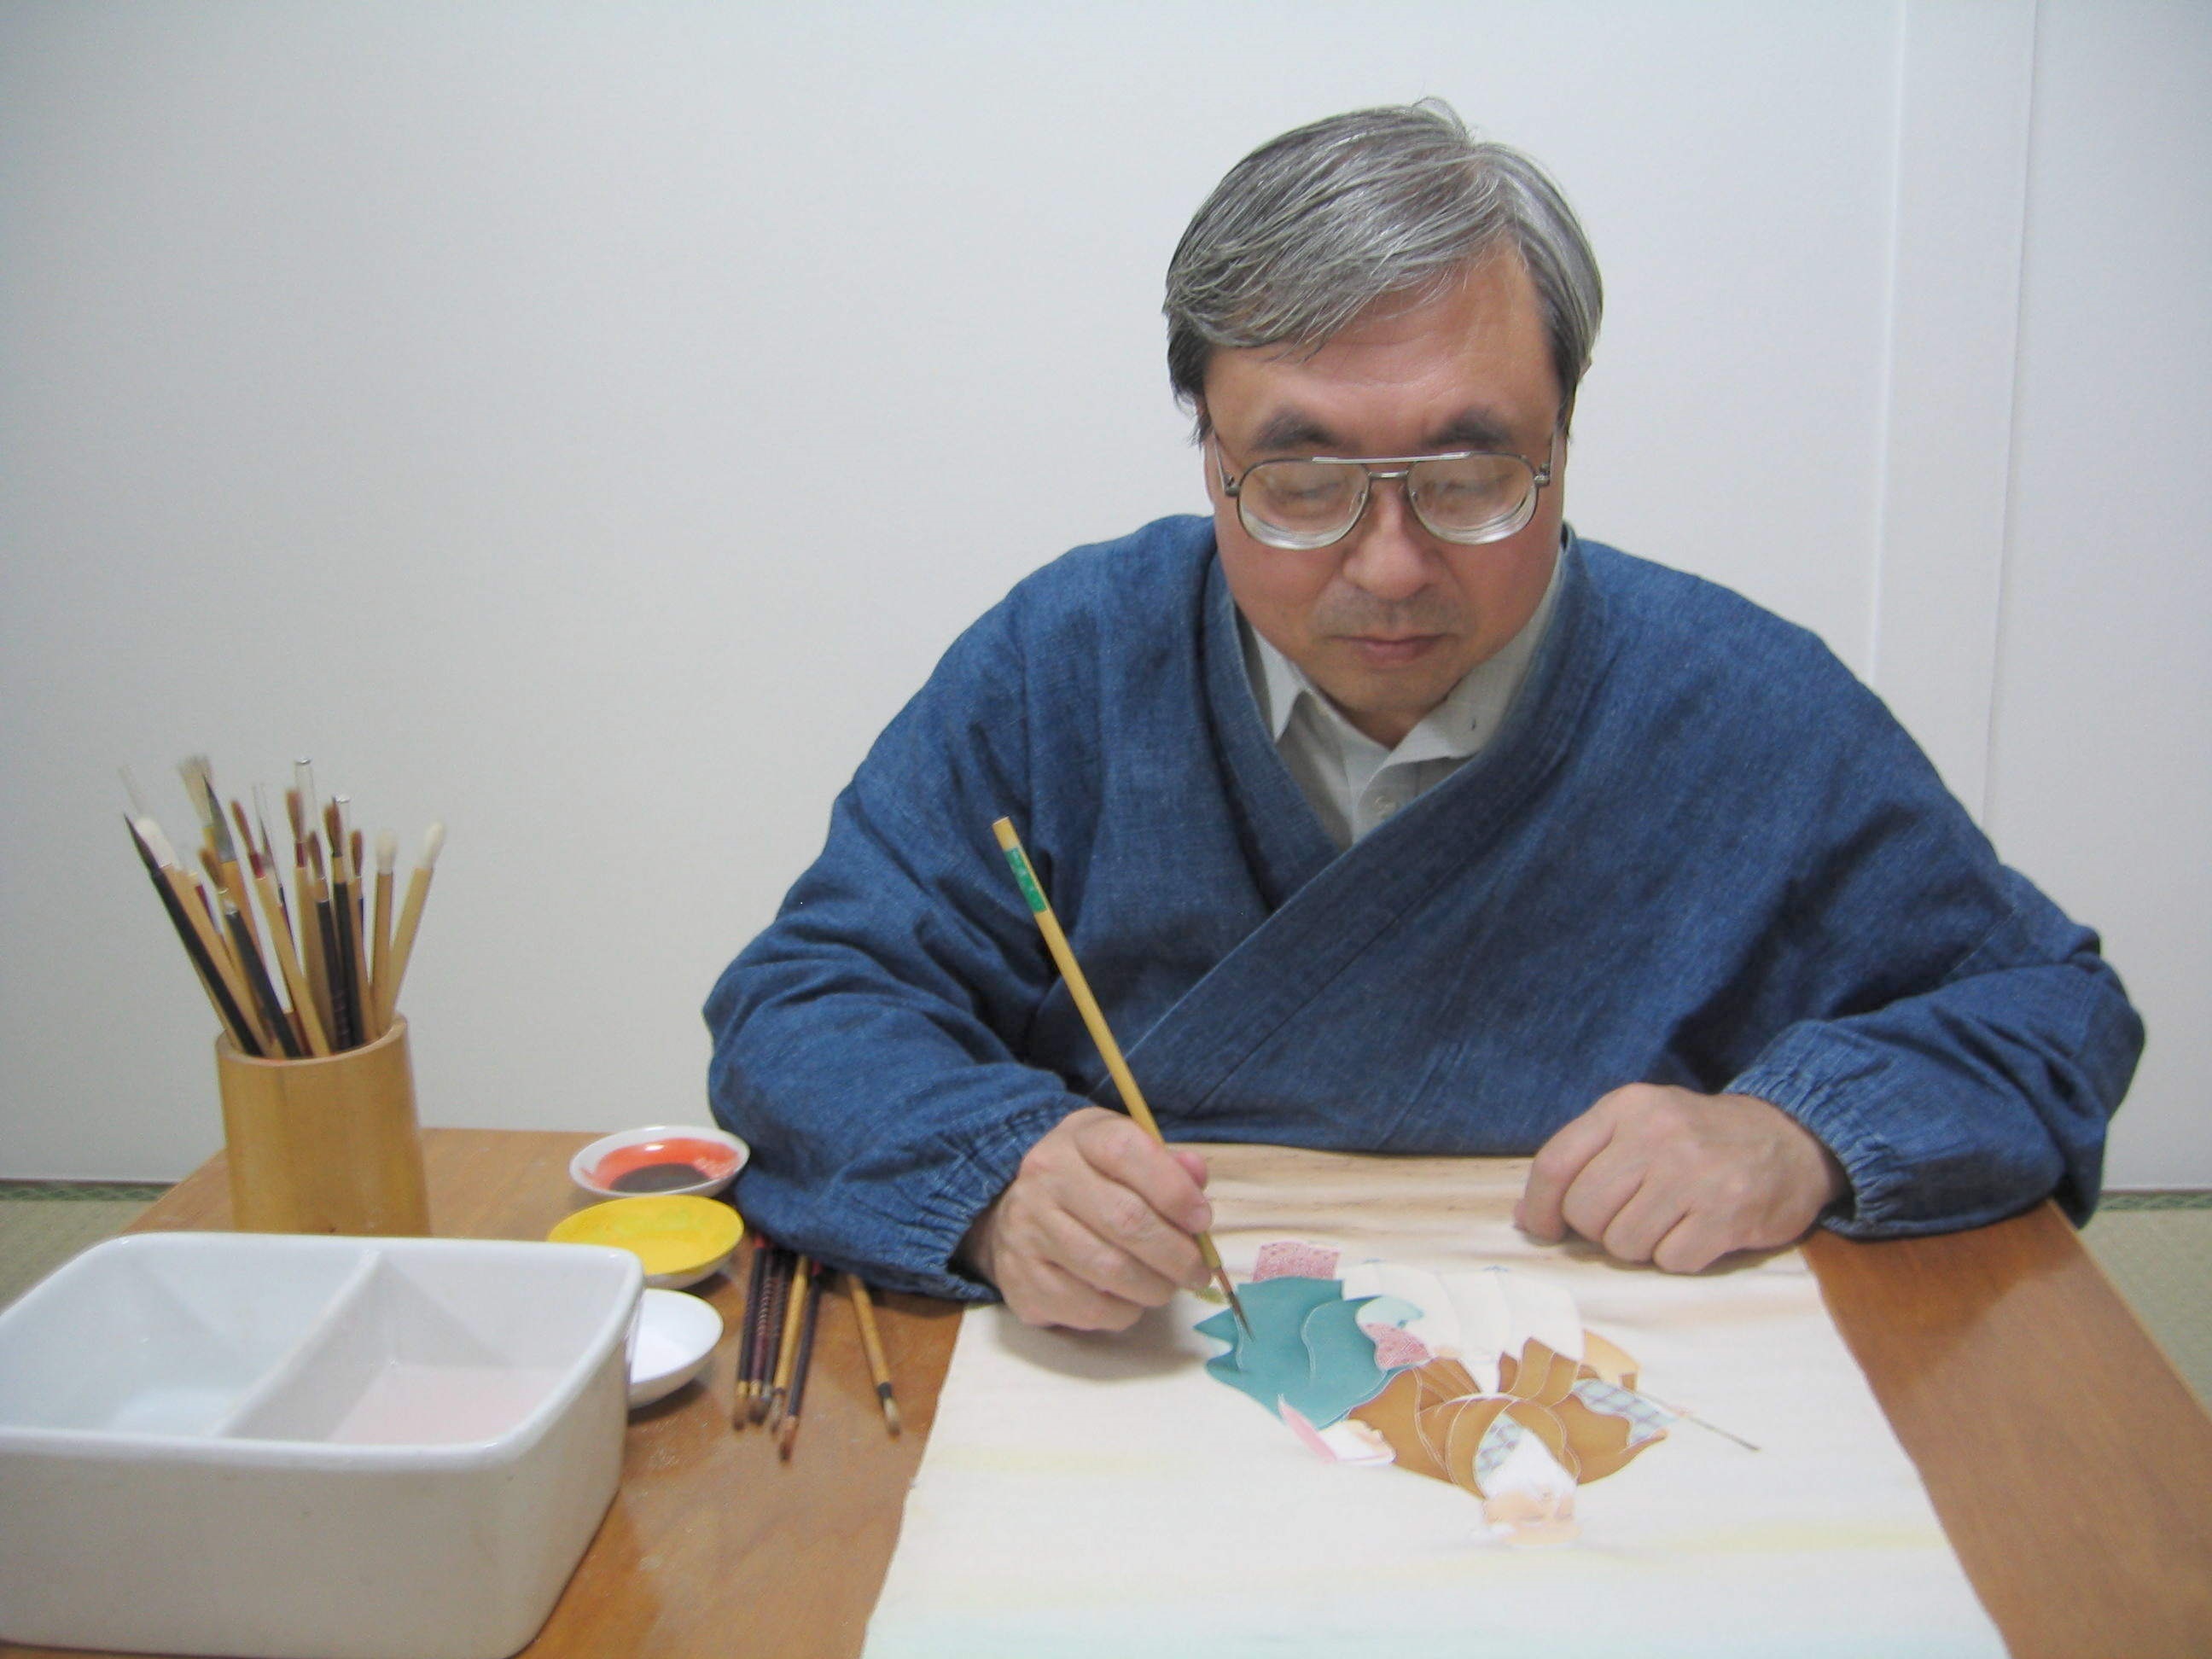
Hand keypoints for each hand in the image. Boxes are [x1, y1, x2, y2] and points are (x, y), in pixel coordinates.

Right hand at [962, 1105, 1214, 1330]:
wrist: (1019, 1215)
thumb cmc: (1090, 1183)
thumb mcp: (1128, 1157)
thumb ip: (1168, 1166)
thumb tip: (1196, 1173)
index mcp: (1079, 1137)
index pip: (1126, 1152)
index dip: (1174, 1189)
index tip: (1202, 1220)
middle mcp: (1045, 1177)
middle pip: (1125, 1219)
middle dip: (1176, 1253)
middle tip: (1198, 1271)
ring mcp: (1028, 1229)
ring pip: (1110, 1269)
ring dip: (1154, 1287)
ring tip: (1168, 1287)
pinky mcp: (1023, 1280)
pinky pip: (1089, 1308)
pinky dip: (1124, 1312)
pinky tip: (1129, 1300)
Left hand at [1516, 1085, 1845, 1272]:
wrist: (1791, 1138)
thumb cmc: (1698, 1137)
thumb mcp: (1640, 1123)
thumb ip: (1584, 1159)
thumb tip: (1529, 1218)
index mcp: (1627, 1107)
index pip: (1555, 1164)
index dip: (1539, 1206)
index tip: (1542, 1227)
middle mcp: (1658, 1135)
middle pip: (1585, 1211)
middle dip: (1596, 1229)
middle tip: (1627, 1217)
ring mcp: (1695, 1175)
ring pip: (1623, 1243)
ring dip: (1639, 1245)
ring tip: (1668, 1220)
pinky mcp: (1728, 1215)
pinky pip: (1670, 1261)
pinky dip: (1677, 1257)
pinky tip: (1697, 1232)